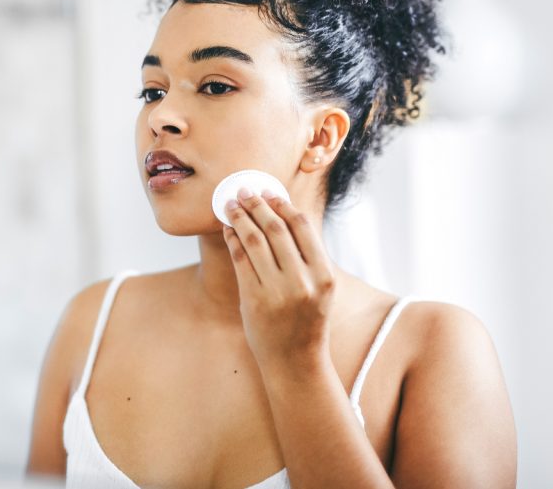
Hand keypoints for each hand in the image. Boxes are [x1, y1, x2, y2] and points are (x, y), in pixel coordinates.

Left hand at [222, 187, 335, 368]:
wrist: (295, 362)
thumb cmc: (307, 321)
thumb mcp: (320, 289)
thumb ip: (307, 258)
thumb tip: (283, 216)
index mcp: (324, 276)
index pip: (302, 227)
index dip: (283, 205)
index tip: (269, 193)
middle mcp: (303, 282)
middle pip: (276, 229)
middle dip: (257, 205)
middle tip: (244, 191)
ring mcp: (277, 291)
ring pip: (255, 241)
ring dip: (240, 217)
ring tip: (231, 205)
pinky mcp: (253, 299)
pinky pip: (240, 259)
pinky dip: (233, 239)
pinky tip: (228, 229)